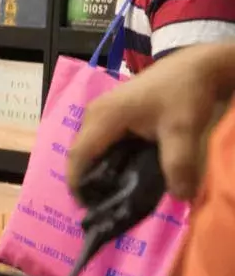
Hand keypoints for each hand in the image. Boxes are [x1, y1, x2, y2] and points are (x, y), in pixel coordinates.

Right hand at [68, 42, 234, 201]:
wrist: (197, 65)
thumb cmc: (183, 93)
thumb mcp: (183, 130)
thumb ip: (178, 164)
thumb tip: (179, 198)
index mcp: (103, 117)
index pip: (78, 156)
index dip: (78, 184)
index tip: (89, 209)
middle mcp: (94, 114)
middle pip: (81, 153)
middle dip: (89, 181)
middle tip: (106, 207)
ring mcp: (102, 111)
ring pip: (92, 148)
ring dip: (99, 171)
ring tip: (115, 194)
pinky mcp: (114, 112)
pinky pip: (102, 142)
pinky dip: (109, 160)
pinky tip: (126, 173)